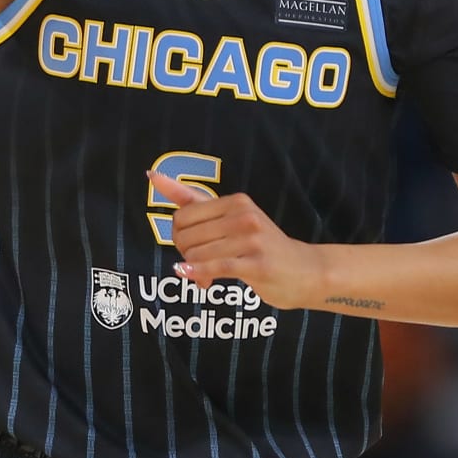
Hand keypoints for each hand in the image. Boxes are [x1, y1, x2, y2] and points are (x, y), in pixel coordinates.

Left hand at [148, 170, 326, 310]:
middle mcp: (243, 215)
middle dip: (186, 254)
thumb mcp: (232, 217)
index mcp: (236, 201)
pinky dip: (200, 274)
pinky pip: (215, 267)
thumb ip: (191, 199)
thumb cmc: (262, 245)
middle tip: (202, 263)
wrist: (305, 271)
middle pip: (186, 237)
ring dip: (197, 271)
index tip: (191, 245)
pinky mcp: (256, 264)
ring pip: (197, 254)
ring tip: (209, 276)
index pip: (182, 216)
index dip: (179, 236)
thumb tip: (152, 176)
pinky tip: (200, 281)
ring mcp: (251, 239)